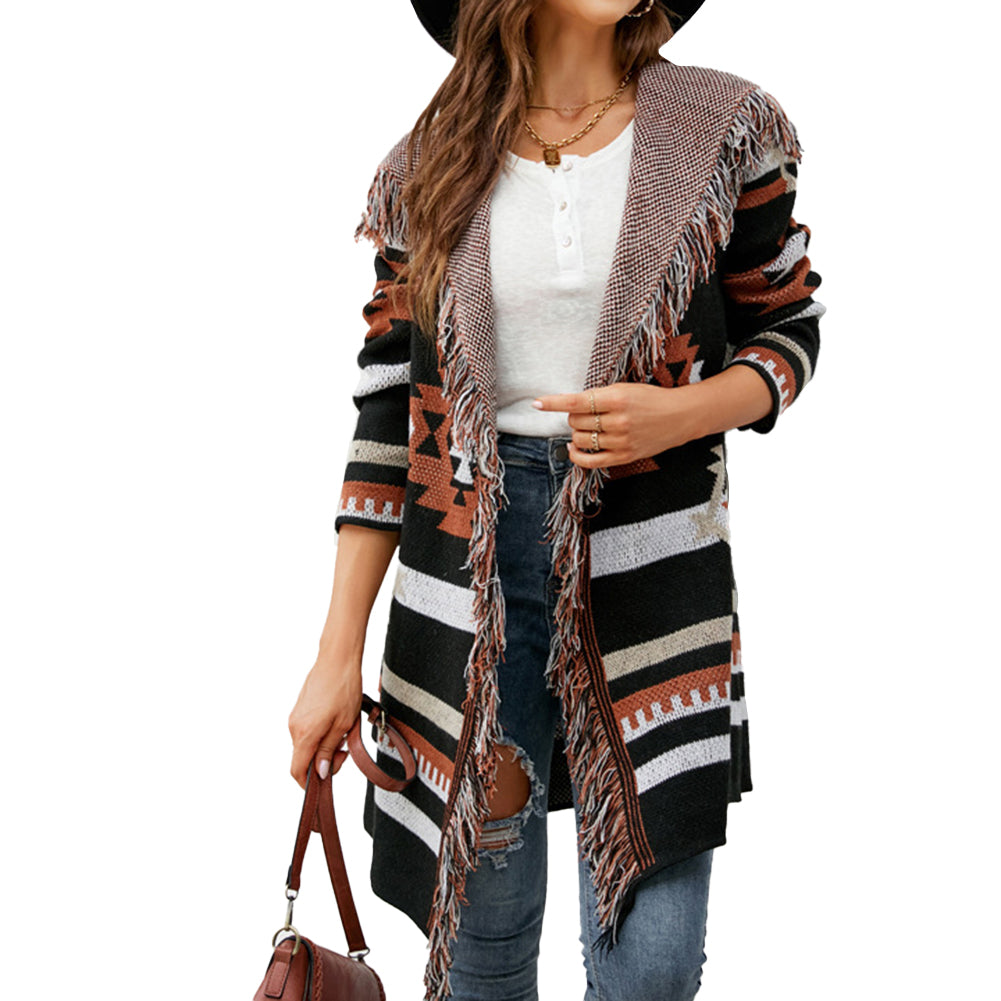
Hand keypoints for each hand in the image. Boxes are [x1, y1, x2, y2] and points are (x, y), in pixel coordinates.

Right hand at [287, 655, 363, 788]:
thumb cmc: (343, 688)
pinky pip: (307, 730)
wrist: (337, 660)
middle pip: (304, 758)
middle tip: (345, 750)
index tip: (326, 782)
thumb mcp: (343, 725)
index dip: (310, 783)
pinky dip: (320, 734)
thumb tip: (321, 772)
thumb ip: (329, 751)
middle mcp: (294, 727)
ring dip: (324, 745)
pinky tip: (336, 723)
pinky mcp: (299, 709)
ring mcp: (295, 717)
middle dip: (324, 760)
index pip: (297, 770)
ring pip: (307, 744)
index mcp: (304, 734)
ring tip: (343, 732)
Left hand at [532, 382, 703, 467]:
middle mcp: (618, 420)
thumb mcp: (624, 388)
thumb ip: (598, 397)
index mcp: (617, 398)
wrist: (680, 416)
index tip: (537, 403)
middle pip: (575, 422)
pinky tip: (574, 448)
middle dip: (573, 417)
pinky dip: (577, 455)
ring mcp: (621, 440)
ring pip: (580, 440)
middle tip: (585, 414)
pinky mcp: (624, 456)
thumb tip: (567, 405)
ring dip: (577, 434)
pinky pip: (590, 461)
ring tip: (588, 428)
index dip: (553, 403)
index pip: (576, 402)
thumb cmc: (650, 399)